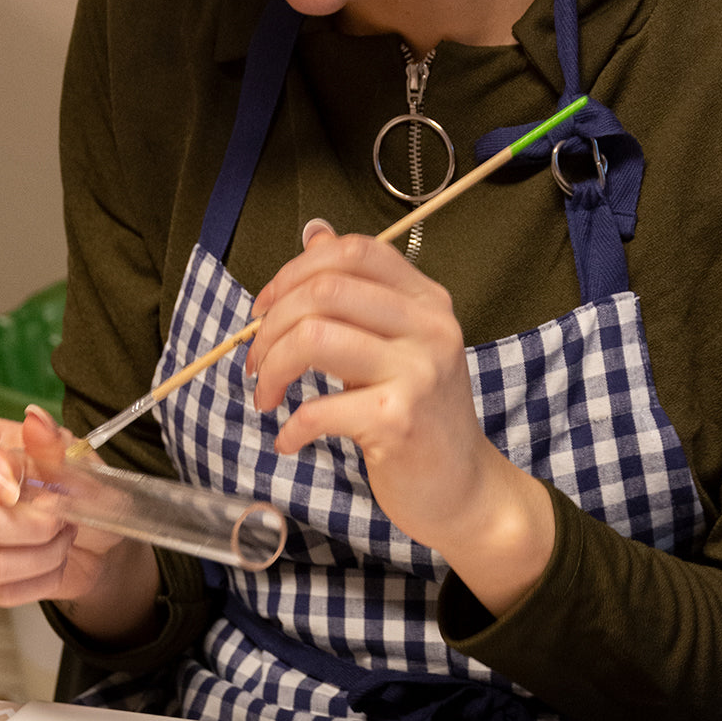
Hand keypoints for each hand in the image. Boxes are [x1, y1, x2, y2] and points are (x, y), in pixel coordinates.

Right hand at [0, 404, 157, 633]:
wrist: (99, 544)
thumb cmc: (85, 495)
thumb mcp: (85, 466)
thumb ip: (58, 447)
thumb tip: (36, 421)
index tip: (14, 480)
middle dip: (34, 528)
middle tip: (61, 519)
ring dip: (43, 556)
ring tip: (60, 540)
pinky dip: (39, 580)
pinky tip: (49, 563)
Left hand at [246, 226, 554, 611]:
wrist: (464, 489)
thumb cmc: (420, 416)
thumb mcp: (396, 344)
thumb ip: (357, 292)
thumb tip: (313, 232)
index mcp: (427, 301)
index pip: (354, 251)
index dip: (295, 270)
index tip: (264, 308)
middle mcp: (429, 328)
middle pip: (325, 289)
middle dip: (271, 325)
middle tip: (257, 363)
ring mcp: (418, 372)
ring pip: (314, 337)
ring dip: (272, 369)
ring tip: (266, 398)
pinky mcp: (399, 421)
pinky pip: (319, 409)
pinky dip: (290, 428)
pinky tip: (290, 441)